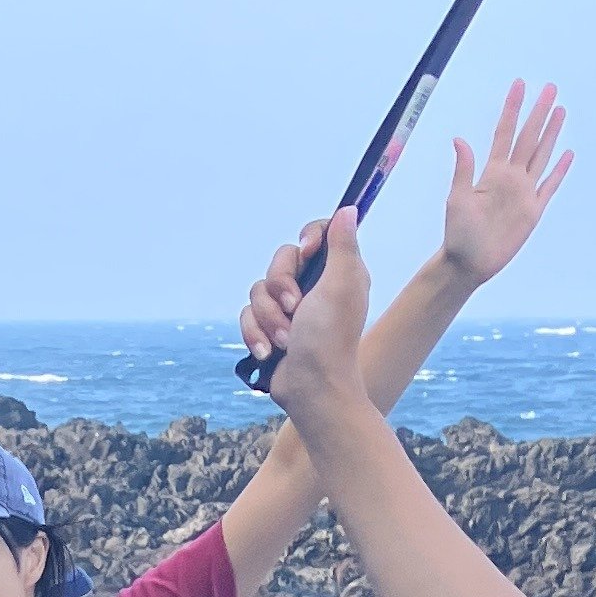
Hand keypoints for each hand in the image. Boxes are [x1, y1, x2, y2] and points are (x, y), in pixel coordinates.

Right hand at [240, 210, 371, 420]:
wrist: (311, 387)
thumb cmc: (331, 338)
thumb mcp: (342, 284)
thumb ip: (343, 245)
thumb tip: (348, 209)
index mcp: (336, 272)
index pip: (315, 235)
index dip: (307, 240)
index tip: (308, 254)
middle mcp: (312, 286)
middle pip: (280, 261)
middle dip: (280, 287)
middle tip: (295, 308)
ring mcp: (288, 309)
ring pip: (258, 290)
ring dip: (268, 318)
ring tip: (284, 340)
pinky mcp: (268, 328)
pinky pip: (247, 316)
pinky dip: (254, 334)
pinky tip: (267, 352)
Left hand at [438, 80, 571, 286]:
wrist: (469, 263)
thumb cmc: (458, 234)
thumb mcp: (457, 200)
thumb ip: (463, 170)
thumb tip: (459, 139)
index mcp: (492, 172)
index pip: (505, 132)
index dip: (512, 108)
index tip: (519, 85)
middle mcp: (510, 177)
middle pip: (529, 137)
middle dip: (539, 112)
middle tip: (550, 88)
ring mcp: (524, 192)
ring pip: (542, 155)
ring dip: (551, 133)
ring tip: (560, 110)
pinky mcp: (533, 211)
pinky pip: (550, 185)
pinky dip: (560, 170)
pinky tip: (567, 153)